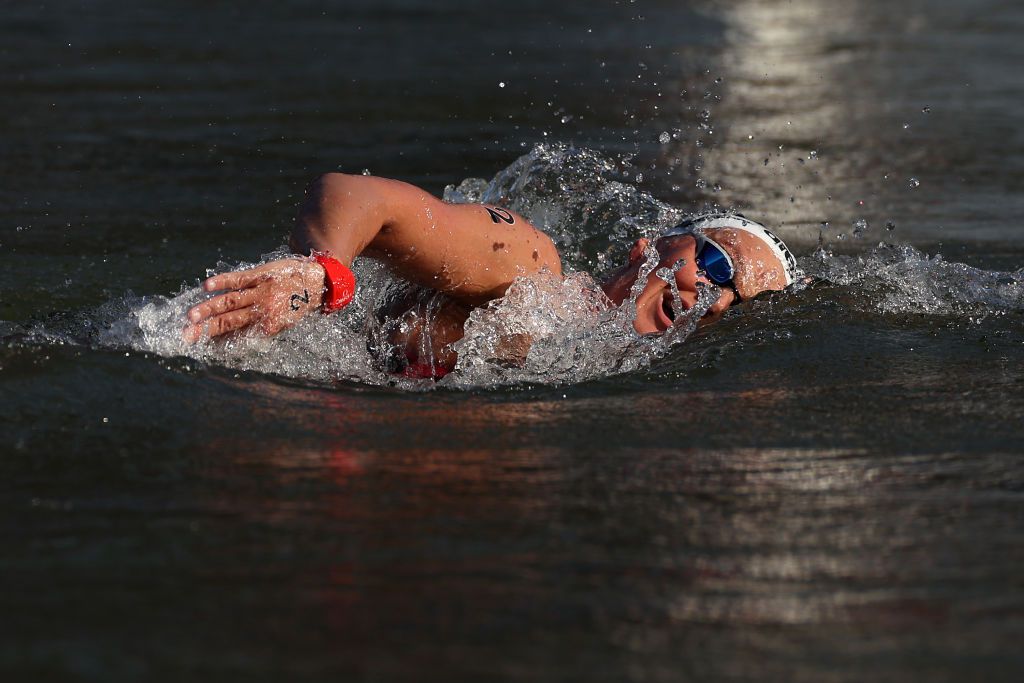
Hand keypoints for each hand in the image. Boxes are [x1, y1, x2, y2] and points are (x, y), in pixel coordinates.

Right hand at [183, 258, 325, 342]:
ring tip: (190, 316)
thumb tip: (233, 339)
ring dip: (208, 309)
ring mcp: (261, 292)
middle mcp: (262, 312)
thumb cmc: (297, 304)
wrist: (317, 280)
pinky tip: (207, 286)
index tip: (198, 346)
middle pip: (229, 322)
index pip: (236, 337)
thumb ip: (259, 329)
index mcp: (268, 327)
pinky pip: (239, 279)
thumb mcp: (283, 323)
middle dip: (205, 330)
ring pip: (230, 302)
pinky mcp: (261, 275)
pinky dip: (222, 282)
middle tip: (185, 336)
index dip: (216, 341)